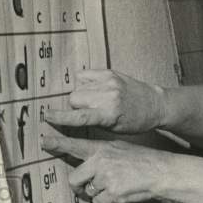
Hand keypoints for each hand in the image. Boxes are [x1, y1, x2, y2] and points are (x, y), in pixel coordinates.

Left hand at [41, 130, 172, 202]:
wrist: (161, 171)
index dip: (57, 143)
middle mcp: (100, 161)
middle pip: (74, 178)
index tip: (44, 140)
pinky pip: (99, 202)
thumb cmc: (144, 161)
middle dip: (79, 186)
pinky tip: (119, 195)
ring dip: (99, 194)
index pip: (74, 145)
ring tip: (116, 187)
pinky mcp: (112, 192)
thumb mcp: (120, 150)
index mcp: (102, 149)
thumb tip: (88, 168)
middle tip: (86, 188)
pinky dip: (106, 202)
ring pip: (89, 192)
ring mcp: (105, 177)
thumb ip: (102, 156)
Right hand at [44, 69, 165, 133]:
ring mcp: (108, 82)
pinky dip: (85, 82)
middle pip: (73, 99)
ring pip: (78, 87)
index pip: (80, 117)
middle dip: (76, 106)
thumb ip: (92, 122)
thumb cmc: (135, 122)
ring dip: (82, 94)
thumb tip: (68, 117)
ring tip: (98, 100)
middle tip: (91, 110)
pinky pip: (83, 75)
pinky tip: (97, 89)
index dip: (61, 117)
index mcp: (110, 115)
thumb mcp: (115, 130)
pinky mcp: (109, 72)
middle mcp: (108, 97)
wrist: (155, 104)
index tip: (48, 116)